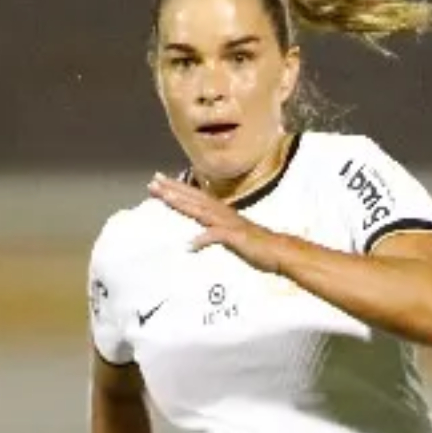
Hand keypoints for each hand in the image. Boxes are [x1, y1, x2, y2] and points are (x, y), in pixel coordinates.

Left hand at [147, 174, 286, 271]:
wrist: (278, 251)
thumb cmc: (254, 244)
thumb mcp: (229, 233)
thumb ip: (212, 230)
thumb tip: (196, 235)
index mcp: (220, 212)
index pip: (195, 196)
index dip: (176, 188)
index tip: (158, 181)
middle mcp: (222, 213)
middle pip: (194, 198)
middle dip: (173, 189)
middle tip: (153, 181)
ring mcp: (229, 224)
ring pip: (202, 211)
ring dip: (184, 203)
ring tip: (165, 197)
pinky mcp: (235, 237)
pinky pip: (217, 237)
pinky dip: (203, 239)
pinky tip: (190, 244)